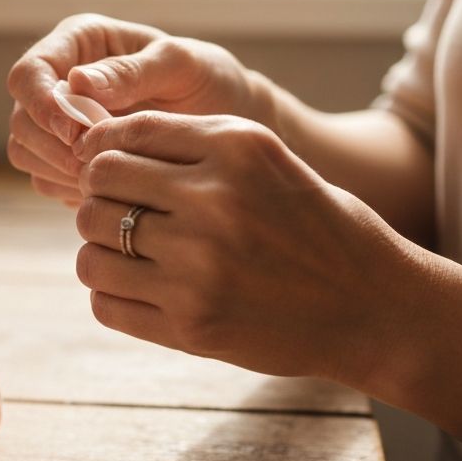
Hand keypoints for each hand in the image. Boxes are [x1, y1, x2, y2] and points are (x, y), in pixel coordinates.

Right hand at [7, 13, 274, 205]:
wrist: (224, 121)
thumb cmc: (207, 80)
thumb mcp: (180, 66)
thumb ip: (130, 72)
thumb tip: (77, 83)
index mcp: (77, 43)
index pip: (28, 74)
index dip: (41, 105)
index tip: (74, 131)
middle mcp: (57, 81)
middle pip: (21, 119)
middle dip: (52, 145)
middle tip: (96, 162)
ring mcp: (55, 122)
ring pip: (25, 152)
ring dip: (59, 169)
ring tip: (109, 173)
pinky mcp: (62, 158)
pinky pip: (44, 179)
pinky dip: (69, 187)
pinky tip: (110, 186)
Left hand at [72, 111, 419, 383]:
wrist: (372, 308)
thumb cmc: (314, 225)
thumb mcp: (267, 161)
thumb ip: (192, 145)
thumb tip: (96, 146)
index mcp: (236, 150)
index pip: (124, 134)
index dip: (101, 150)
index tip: (104, 170)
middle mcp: (213, 204)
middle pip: (98, 186)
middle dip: (98, 198)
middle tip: (116, 214)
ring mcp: (199, 270)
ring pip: (88, 250)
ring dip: (98, 251)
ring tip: (126, 255)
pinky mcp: (191, 326)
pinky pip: (105, 303)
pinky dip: (111, 294)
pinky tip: (138, 289)